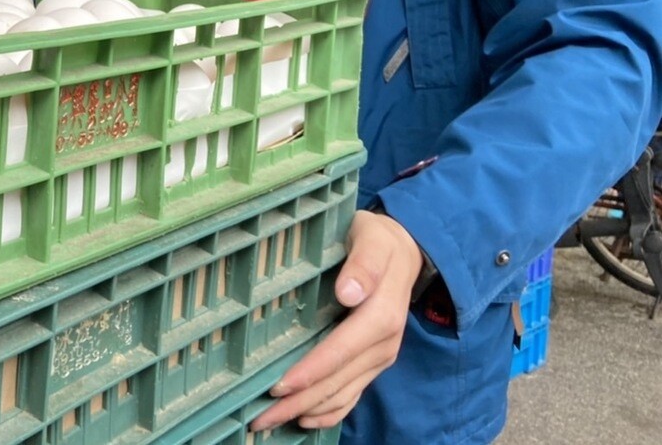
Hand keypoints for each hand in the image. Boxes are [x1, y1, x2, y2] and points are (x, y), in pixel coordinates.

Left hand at [250, 210, 423, 432]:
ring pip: (342, 394)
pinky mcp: (374, 362)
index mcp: (382, 315)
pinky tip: (304, 420)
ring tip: (268, 422)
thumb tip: (349, 293)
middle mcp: (384, 343)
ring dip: (306, 411)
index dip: (311, 371)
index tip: (279, 386)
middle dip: (298, 402)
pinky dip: (329, 412)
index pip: (342, 350)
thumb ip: (364, 264)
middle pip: (338, 381)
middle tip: (258, 418)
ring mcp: (380, 356)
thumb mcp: (372, 238)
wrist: (403, 249)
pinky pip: (353, 395)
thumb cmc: (377, 239)